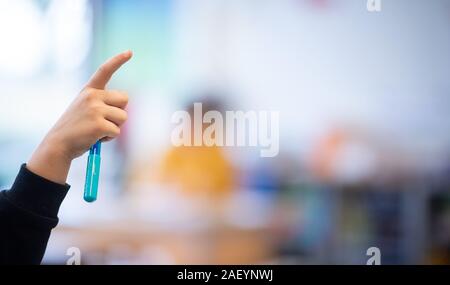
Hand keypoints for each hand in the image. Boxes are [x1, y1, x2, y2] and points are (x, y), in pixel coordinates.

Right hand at [27, 50, 132, 183]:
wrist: (58, 144)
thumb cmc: (75, 128)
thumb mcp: (85, 109)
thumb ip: (102, 104)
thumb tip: (123, 109)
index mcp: (89, 91)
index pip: (104, 70)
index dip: (118, 60)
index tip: (129, 52)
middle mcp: (92, 96)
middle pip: (125, 100)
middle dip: (119, 112)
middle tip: (103, 121)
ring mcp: (95, 109)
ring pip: (123, 117)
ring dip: (115, 127)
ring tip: (97, 130)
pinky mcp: (99, 124)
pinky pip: (117, 131)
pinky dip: (110, 138)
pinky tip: (96, 138)